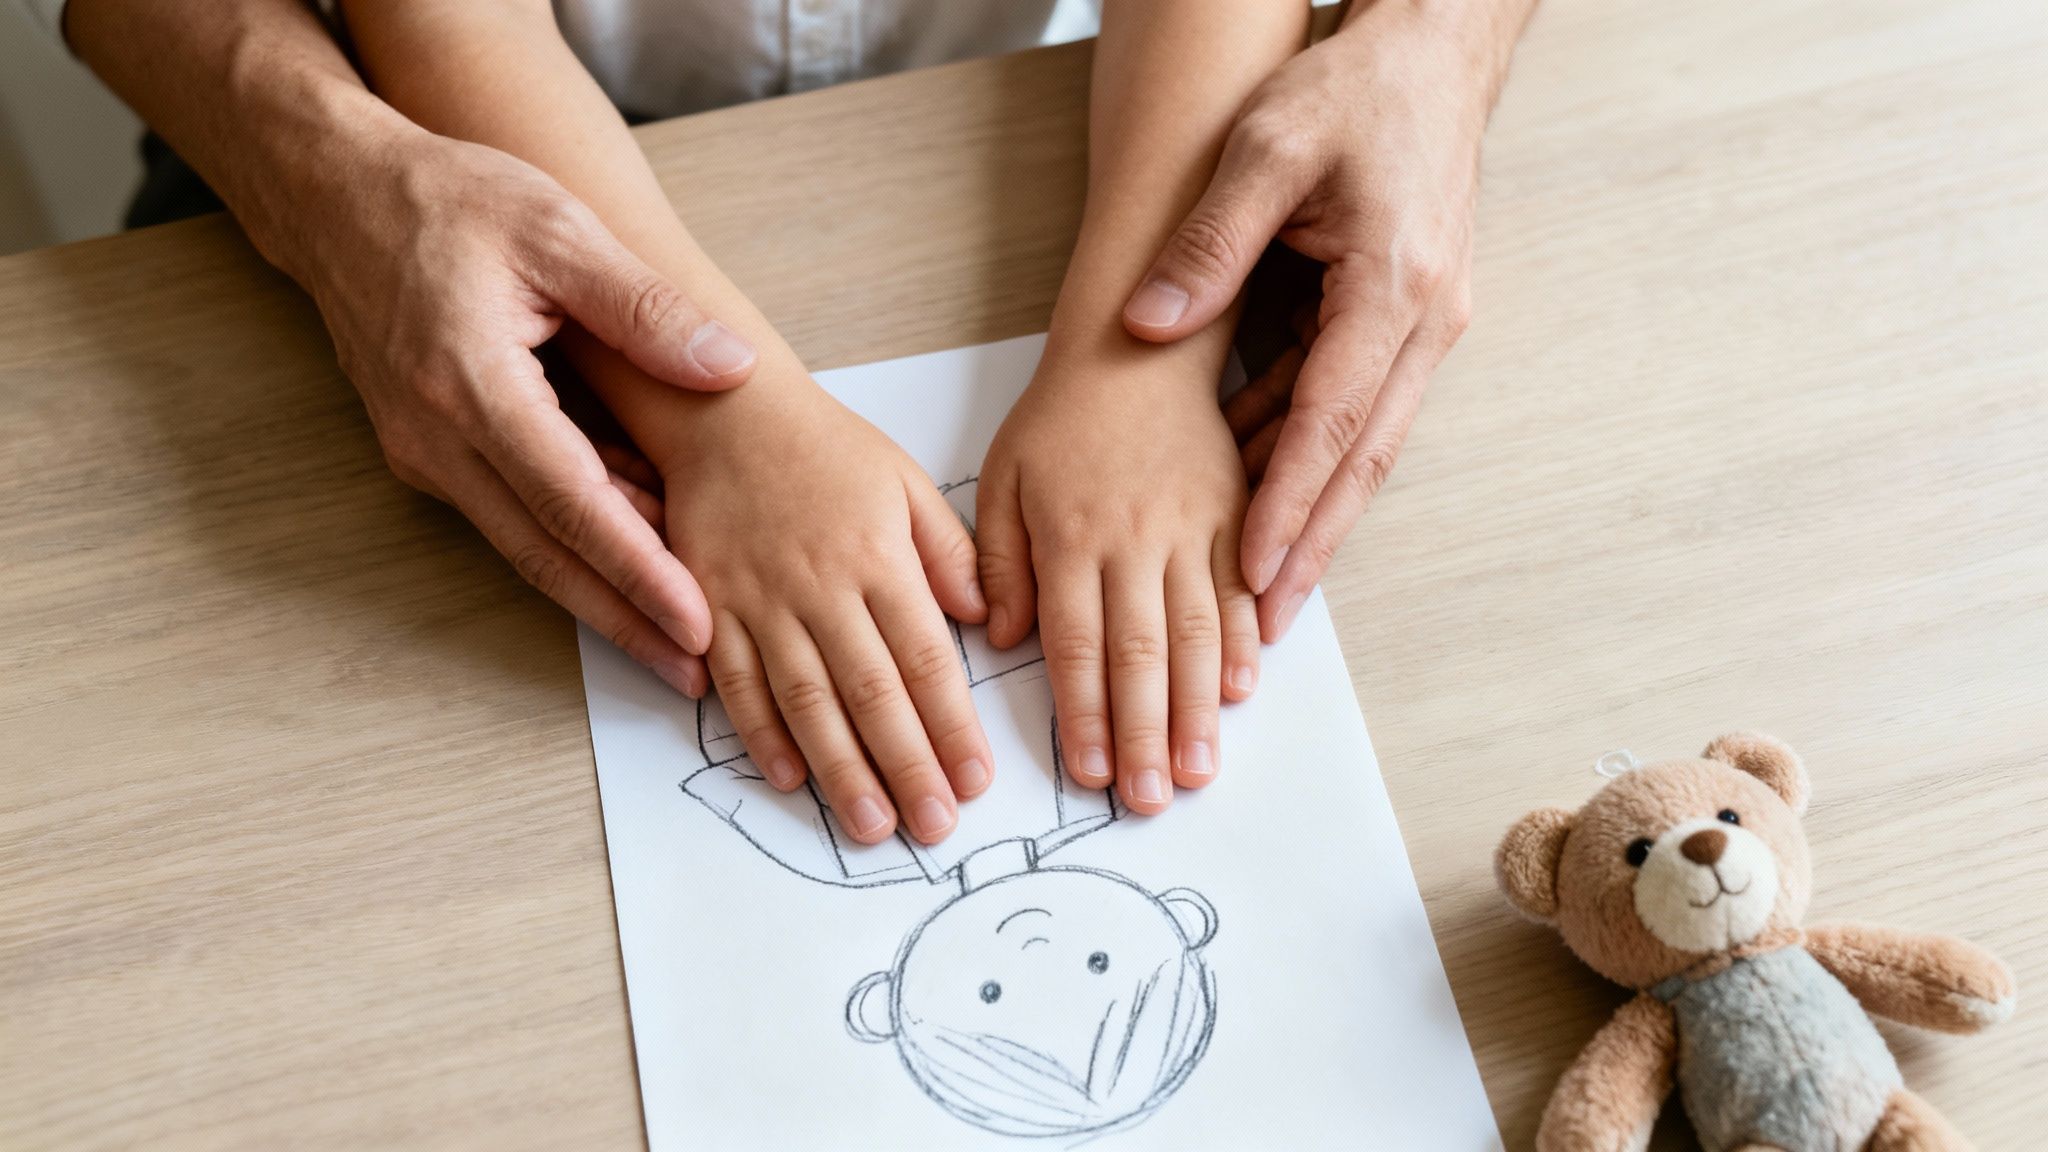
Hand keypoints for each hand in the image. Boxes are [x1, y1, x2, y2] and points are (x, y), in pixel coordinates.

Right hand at [295, 128, 759, 695]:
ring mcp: (424, 452)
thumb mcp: (558, 228)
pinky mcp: (428, 453)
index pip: (570, 503)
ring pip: (524, 545)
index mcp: (470, 385)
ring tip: (675, 642)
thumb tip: (728, 365)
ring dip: (598, 596)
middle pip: (544, 553)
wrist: (337, 196)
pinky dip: (570, 542)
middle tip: (695, 670)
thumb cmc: (447, 200)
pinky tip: (635, 559)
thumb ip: (644, 306)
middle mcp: (436, 436)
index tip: (693, 621)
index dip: (636, 569)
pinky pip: (509, 513)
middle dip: (623, 619)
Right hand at [643, 378, 994, 846]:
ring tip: (871, 825)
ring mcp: (759, 600)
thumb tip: (987, 620)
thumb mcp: (905, 482)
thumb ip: (948, 553)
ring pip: (807, 700)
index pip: (926, 659)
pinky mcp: (708, 607)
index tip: (976, 780)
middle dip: (907, 766)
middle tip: (934, 826)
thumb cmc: (824, 449)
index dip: (952, 726)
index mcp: (878, 557)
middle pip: (872, 692)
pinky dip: (762, 735)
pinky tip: (791, 779)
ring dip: (841, 769)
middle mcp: (821, 586)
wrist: (724, 412)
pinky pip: (737, 682)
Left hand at [977, 347, 1258, 814]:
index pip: (1076, 641)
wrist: (1137, 349)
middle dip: (1143, 733)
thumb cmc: (1060, 421)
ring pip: (1196, 632)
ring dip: (1196, 709)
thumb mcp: (1004, 477)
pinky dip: (1244, 642)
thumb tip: (1005, 637)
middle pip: (1140, 652)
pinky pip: (1242, 586)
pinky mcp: (1234, 515)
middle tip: (1146, 800)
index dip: (1085, 712)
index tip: (1089, 771)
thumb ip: (999, 559)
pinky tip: (1242, 692)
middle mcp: (1135, 539)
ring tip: (1195, 772)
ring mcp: (1192, 529)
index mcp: (1072, 535)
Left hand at [1122, 3, 1517, 637]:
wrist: (1433, 52)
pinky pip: (1356, 403)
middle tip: (1267, 623)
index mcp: (1392, 286)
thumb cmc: (1354, 90)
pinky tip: (1261, 488)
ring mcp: (1425, 323)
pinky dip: (1311, 451)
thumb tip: (1148, 324)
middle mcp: (1423, 319)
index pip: (1334, 421)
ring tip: (1261, 585)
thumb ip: (1210, 242)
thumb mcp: (1267, 150)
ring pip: (1363, 442)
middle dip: (1311, 544)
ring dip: (1312, 511)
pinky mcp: (1410, 316)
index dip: (1290, 502)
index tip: (1253, 572)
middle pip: (1361, 459)